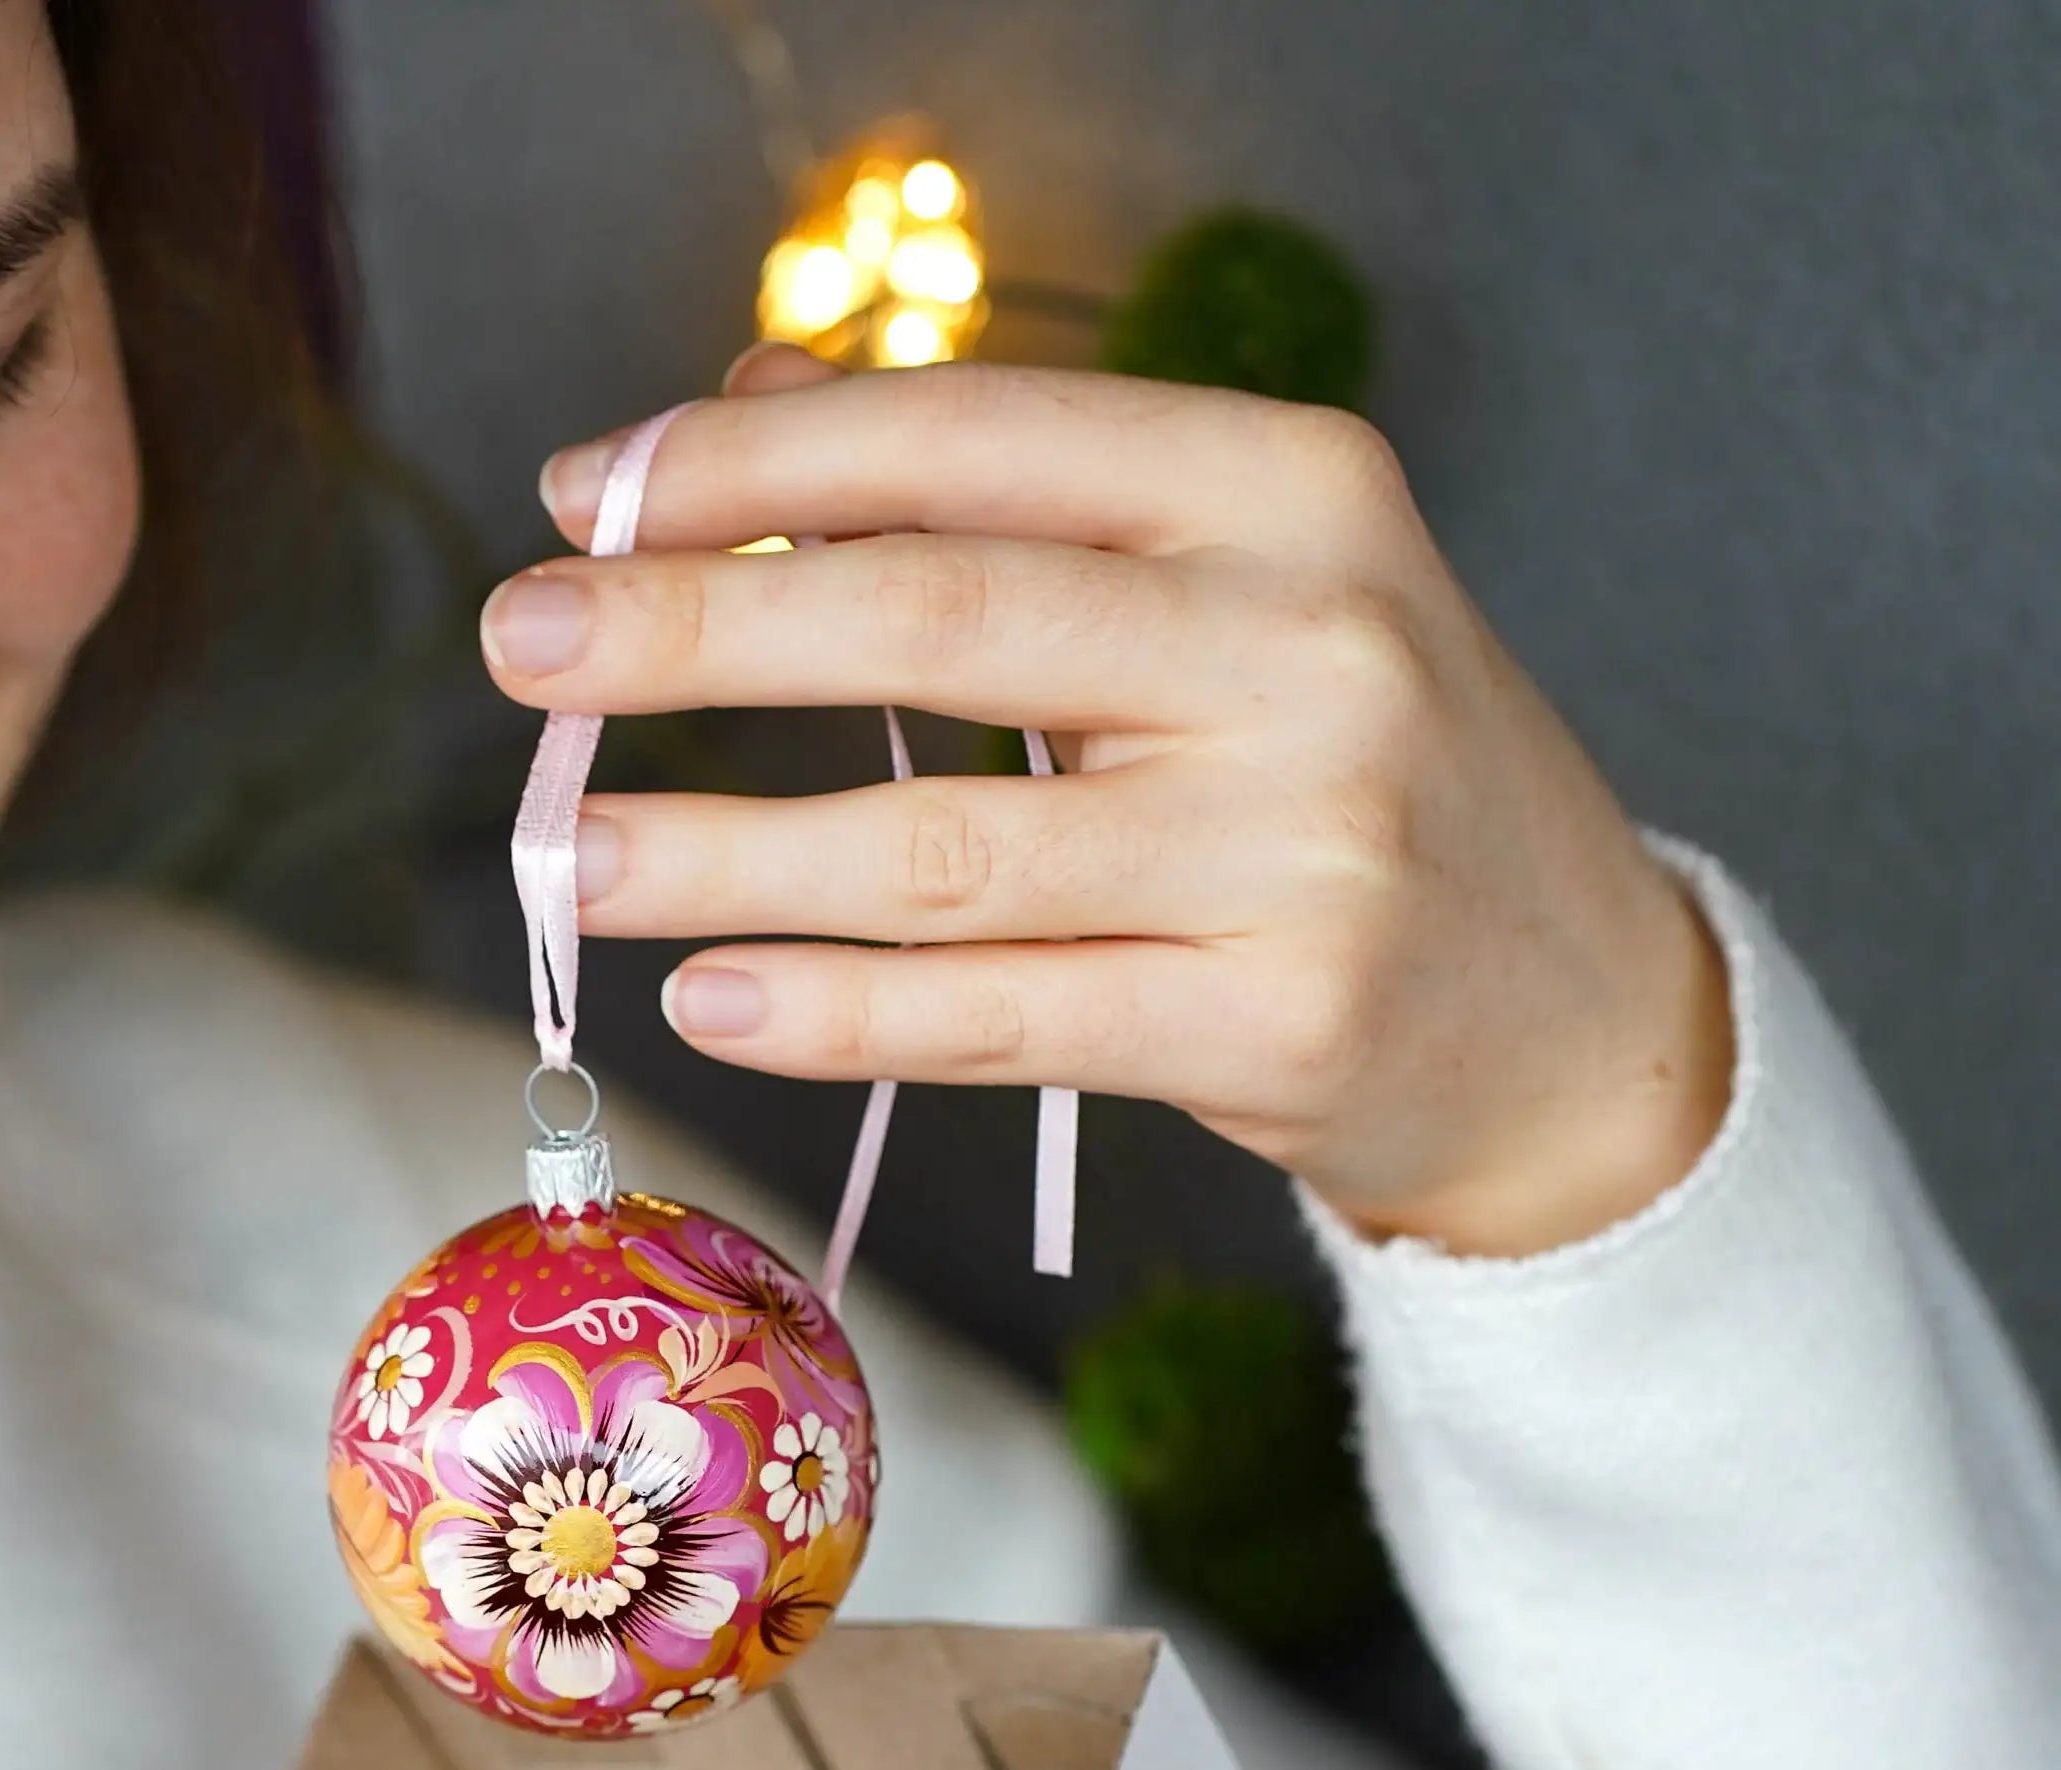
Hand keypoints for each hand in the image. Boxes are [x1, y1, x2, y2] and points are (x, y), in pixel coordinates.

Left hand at [485, 349, 1730, 1260]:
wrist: (1572, 1007)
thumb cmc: (1353, 779)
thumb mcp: (1234, 592)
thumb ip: (1005, 501)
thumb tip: (743, 419)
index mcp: (1291, 488)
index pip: (973, 441)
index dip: (749, 460)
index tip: (582, 488)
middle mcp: (1310, 646)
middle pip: (936, 618)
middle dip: (693, 627)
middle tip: (521, 644)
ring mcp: (1302, 847)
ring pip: (945, 847)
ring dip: (723, 852)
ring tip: (569, 862)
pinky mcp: (1279, 1026)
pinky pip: (1000, 1018)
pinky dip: (836, 1012)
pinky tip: (710, 999)